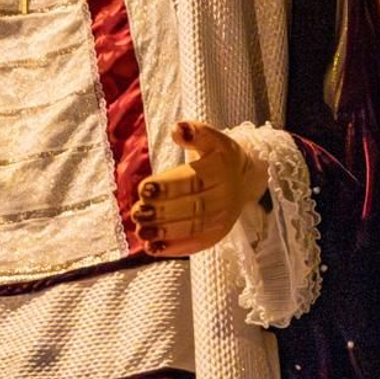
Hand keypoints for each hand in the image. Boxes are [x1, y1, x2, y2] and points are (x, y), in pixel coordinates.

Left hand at [132, 120, 269, 257]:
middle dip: (162, 212)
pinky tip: (152, 249)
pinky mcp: (215, 235)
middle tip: (136, 212)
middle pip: (192, 207)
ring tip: (141, 231)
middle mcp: (225, 196)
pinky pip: (196, 244)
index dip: (168, 187)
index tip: (142, 189)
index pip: (194, 180)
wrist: (243, 179)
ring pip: (193, 228)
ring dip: (165, 233)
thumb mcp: (211, 138)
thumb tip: (177, 129)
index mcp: (221, 169)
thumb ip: (194, 132)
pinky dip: (174, 248)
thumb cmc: (218, 156)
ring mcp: (222, 219)